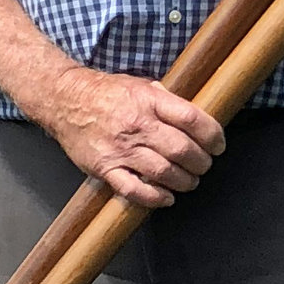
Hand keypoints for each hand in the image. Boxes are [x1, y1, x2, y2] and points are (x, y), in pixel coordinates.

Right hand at [40, 65, 225, 207]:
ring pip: (164, 173)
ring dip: (184, 181)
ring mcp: (121, 149)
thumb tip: (196, 117)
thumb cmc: (106, 93)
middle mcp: (137, 125)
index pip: (192, 120)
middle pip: (182, 150)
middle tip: (204, 165)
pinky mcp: (106, 168)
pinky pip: (134, 190)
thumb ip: (167, 100)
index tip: (218, 145)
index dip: (213, 135)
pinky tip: (166, 197)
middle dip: (201, 163)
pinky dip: (155, 198)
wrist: (65, 100)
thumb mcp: (141, 85)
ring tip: (189, 181)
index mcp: (149, 101)